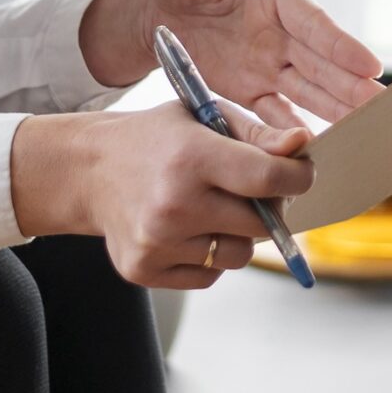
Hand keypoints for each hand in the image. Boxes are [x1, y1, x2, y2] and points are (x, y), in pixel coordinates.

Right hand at [15, 100, 316, 288]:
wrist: (89, 170)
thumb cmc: (158, 139)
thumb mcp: (205, 116)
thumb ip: (258, 134)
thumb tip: (302, 146)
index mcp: (192, 157)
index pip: (269, 178)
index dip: (298, 176)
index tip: (301, 172)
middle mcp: (174, 203)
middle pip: (261, 224)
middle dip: (269, 207)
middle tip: (253, 190)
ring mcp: (157, 242)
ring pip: (239, 255)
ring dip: (239, 235)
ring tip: (213, 209)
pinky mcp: (144, 269)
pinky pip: (209, 276)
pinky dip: (210, 256)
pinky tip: (187, 229)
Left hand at [83, 0, 384, 128]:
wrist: (148, 10)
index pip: (313, 21)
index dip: (341, 44)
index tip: (371, 65)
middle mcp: (280, 30)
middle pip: (323, 63)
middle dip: (353, 87)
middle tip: (387, 110)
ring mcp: (269, 62)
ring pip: (310, 91)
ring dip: (337, 112)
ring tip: (369, 134)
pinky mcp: (251, 89)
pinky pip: (275, 115)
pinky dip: (292, 134)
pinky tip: (313, 157)